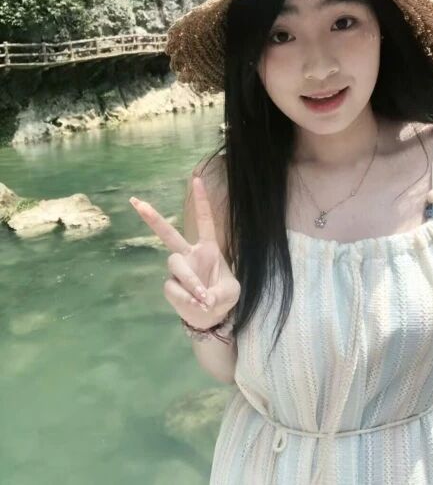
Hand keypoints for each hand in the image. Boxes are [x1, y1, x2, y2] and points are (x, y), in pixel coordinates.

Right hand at [129, 176, 240, 330]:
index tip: (196, 179)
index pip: (204, 220)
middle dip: (153, 218)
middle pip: (168, 235)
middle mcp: (189, 254)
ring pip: (176, 266)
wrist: (211, 317)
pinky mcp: (171, 287)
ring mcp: (178, 270)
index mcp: (208, 248)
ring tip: (203, 298)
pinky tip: (197, 305)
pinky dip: (187, 298)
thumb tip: (202, 298)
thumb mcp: (231, 293)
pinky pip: (174, 288)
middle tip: (137, 202)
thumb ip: (218, 293)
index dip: (201, 201)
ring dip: (190, 281)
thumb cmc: (223, 296)